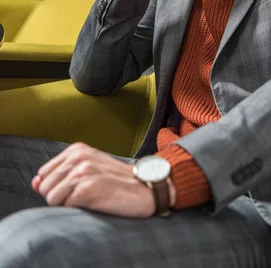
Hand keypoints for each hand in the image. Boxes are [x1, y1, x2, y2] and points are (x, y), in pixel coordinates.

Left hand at [32, 142, 172, 217]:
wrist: (145, 188)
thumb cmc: (116, 181)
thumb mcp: (88, 169)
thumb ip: (60, 174)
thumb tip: (35, 183)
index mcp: (77, 149)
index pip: (43, 174)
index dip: (55, 187)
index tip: (75, 188)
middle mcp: (78, 157)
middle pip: (44, 187)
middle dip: (59, 197)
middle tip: (83, 195)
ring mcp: (83, 171)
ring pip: (51, 198)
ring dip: (67, 204)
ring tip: (89, 199)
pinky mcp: (88, 188)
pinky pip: (64, 205)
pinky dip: (76, 209)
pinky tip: (94, 202)